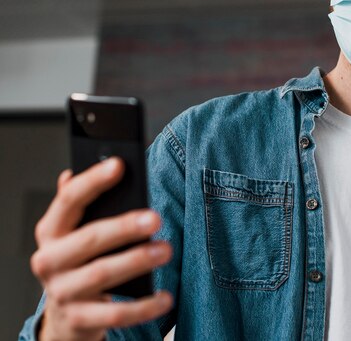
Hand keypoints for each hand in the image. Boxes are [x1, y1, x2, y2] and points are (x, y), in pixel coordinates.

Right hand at [30, 158, 172, 340]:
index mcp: (51, 231)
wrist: (67, 316)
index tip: (119, 164)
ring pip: (102, 274)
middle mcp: (50, 261)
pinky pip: (115, 314)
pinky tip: (166, 297)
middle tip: (156, 218)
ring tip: (166, 250)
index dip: (92, 181)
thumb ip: (84, 202)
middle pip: (90, 239)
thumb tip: (88, 167)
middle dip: (124, 227)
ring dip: (137, 261)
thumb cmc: (81, 260)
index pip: (68, 200)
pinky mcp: (79, 320)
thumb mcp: (77, 231)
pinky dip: (143, 307)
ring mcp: (62, 292)